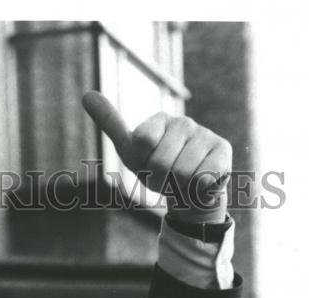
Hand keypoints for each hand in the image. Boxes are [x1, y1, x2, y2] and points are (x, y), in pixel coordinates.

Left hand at [82, 91, 230, 222]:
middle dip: (160, 179)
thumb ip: (111, 123)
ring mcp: (205, 135)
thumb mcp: (130, 151)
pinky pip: (203, 178)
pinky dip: (197, 189)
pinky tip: (200, 182)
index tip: (147, 163)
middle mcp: (183, 123)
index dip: (142, 162)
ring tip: (182, 180)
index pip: (142, 141)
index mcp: (159, 120)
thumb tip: (86, 94)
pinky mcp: (222, 151)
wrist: (187, 192)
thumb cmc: (156, 170)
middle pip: (161, 162)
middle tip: (166, 177)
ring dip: (179, 186)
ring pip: (183, 172)